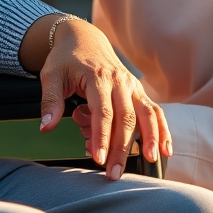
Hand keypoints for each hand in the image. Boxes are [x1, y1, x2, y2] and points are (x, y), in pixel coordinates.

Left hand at [28, 16, 171, 180]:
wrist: (83, 38)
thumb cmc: (65, 60)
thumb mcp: (51, 75)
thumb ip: (50, 101)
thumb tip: (46, 128)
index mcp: (97, 77)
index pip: (102, 112)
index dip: (101, 137)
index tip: (97, 159)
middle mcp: (119, 81)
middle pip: (126, 118)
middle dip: (121, 148)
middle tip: (114, 173)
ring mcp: (132, 86)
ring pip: (146, 114)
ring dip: (149, 139)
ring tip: (148, 161)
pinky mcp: (138, 92)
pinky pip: (155, 111)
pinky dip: (163, 130)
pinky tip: (166, 150)